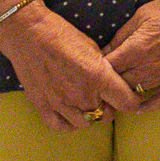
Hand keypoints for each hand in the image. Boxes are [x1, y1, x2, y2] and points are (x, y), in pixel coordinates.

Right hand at [0, 0, 141, 131]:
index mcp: (99, 77)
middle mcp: (82, 94)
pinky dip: (68, 123)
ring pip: (85, 123)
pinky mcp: (43, 106)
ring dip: (88, 115)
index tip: (129, 98)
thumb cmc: (61, 35)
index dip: (131, 101)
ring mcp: (61, 103)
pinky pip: (61, 127)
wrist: (27, 33)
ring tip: (84, 102)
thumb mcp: (93, 47)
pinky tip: (69, 111)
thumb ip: (106, 70)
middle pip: (106, 116)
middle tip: (102, 96)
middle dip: (108, 107)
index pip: (128, 103)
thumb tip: (115, 83)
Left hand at [101, 0, 159, 113]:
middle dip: (108, 80)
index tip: (95, 65)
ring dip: (125, 90)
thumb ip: (121, 36)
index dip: (97, 67)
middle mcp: (148, 67)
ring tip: (117, 88)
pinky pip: (158, 103)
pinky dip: (145, 107)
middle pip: (117, 84)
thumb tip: (106, 51)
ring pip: (134, 93)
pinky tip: (137, 106)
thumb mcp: (141, 15)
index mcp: (136, 49)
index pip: (106, 67)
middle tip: (103, 77)